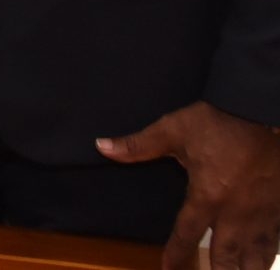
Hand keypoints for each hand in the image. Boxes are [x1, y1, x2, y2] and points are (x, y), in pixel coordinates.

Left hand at [99, 102, 279, 269]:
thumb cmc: (220, 120)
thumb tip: (102, 147)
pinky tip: (263, 259)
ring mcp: (264, 214)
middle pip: (227, 258)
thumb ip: (139, 145)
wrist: (264, 109)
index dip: (176, 256)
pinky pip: (277, 240)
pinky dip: (269, 253)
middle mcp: (237, 214)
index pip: (186, 235)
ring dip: (247, 269)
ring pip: (258, 257)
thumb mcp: (174, 129)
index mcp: (207, 197)